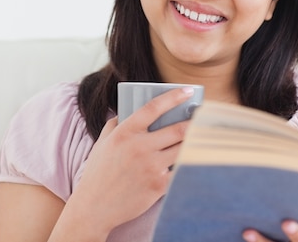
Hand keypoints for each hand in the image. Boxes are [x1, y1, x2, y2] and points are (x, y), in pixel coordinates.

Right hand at [63, 87, 193, 235]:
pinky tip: (195, 157)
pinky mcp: (159, 186)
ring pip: (183, 148)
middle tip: (202, 117)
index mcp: (125, 132)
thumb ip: (116, 124)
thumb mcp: (102, 142)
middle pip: (177, 129)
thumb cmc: (98, 173)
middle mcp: (139, 147)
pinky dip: (189, 162)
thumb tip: (130, 111)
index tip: (187, 91)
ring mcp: (151, 167)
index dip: (173, 97)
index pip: (153, 108)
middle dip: (194, 122)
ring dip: (194, 142)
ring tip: (203, 136)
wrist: (94, 207)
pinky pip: (181, 170)